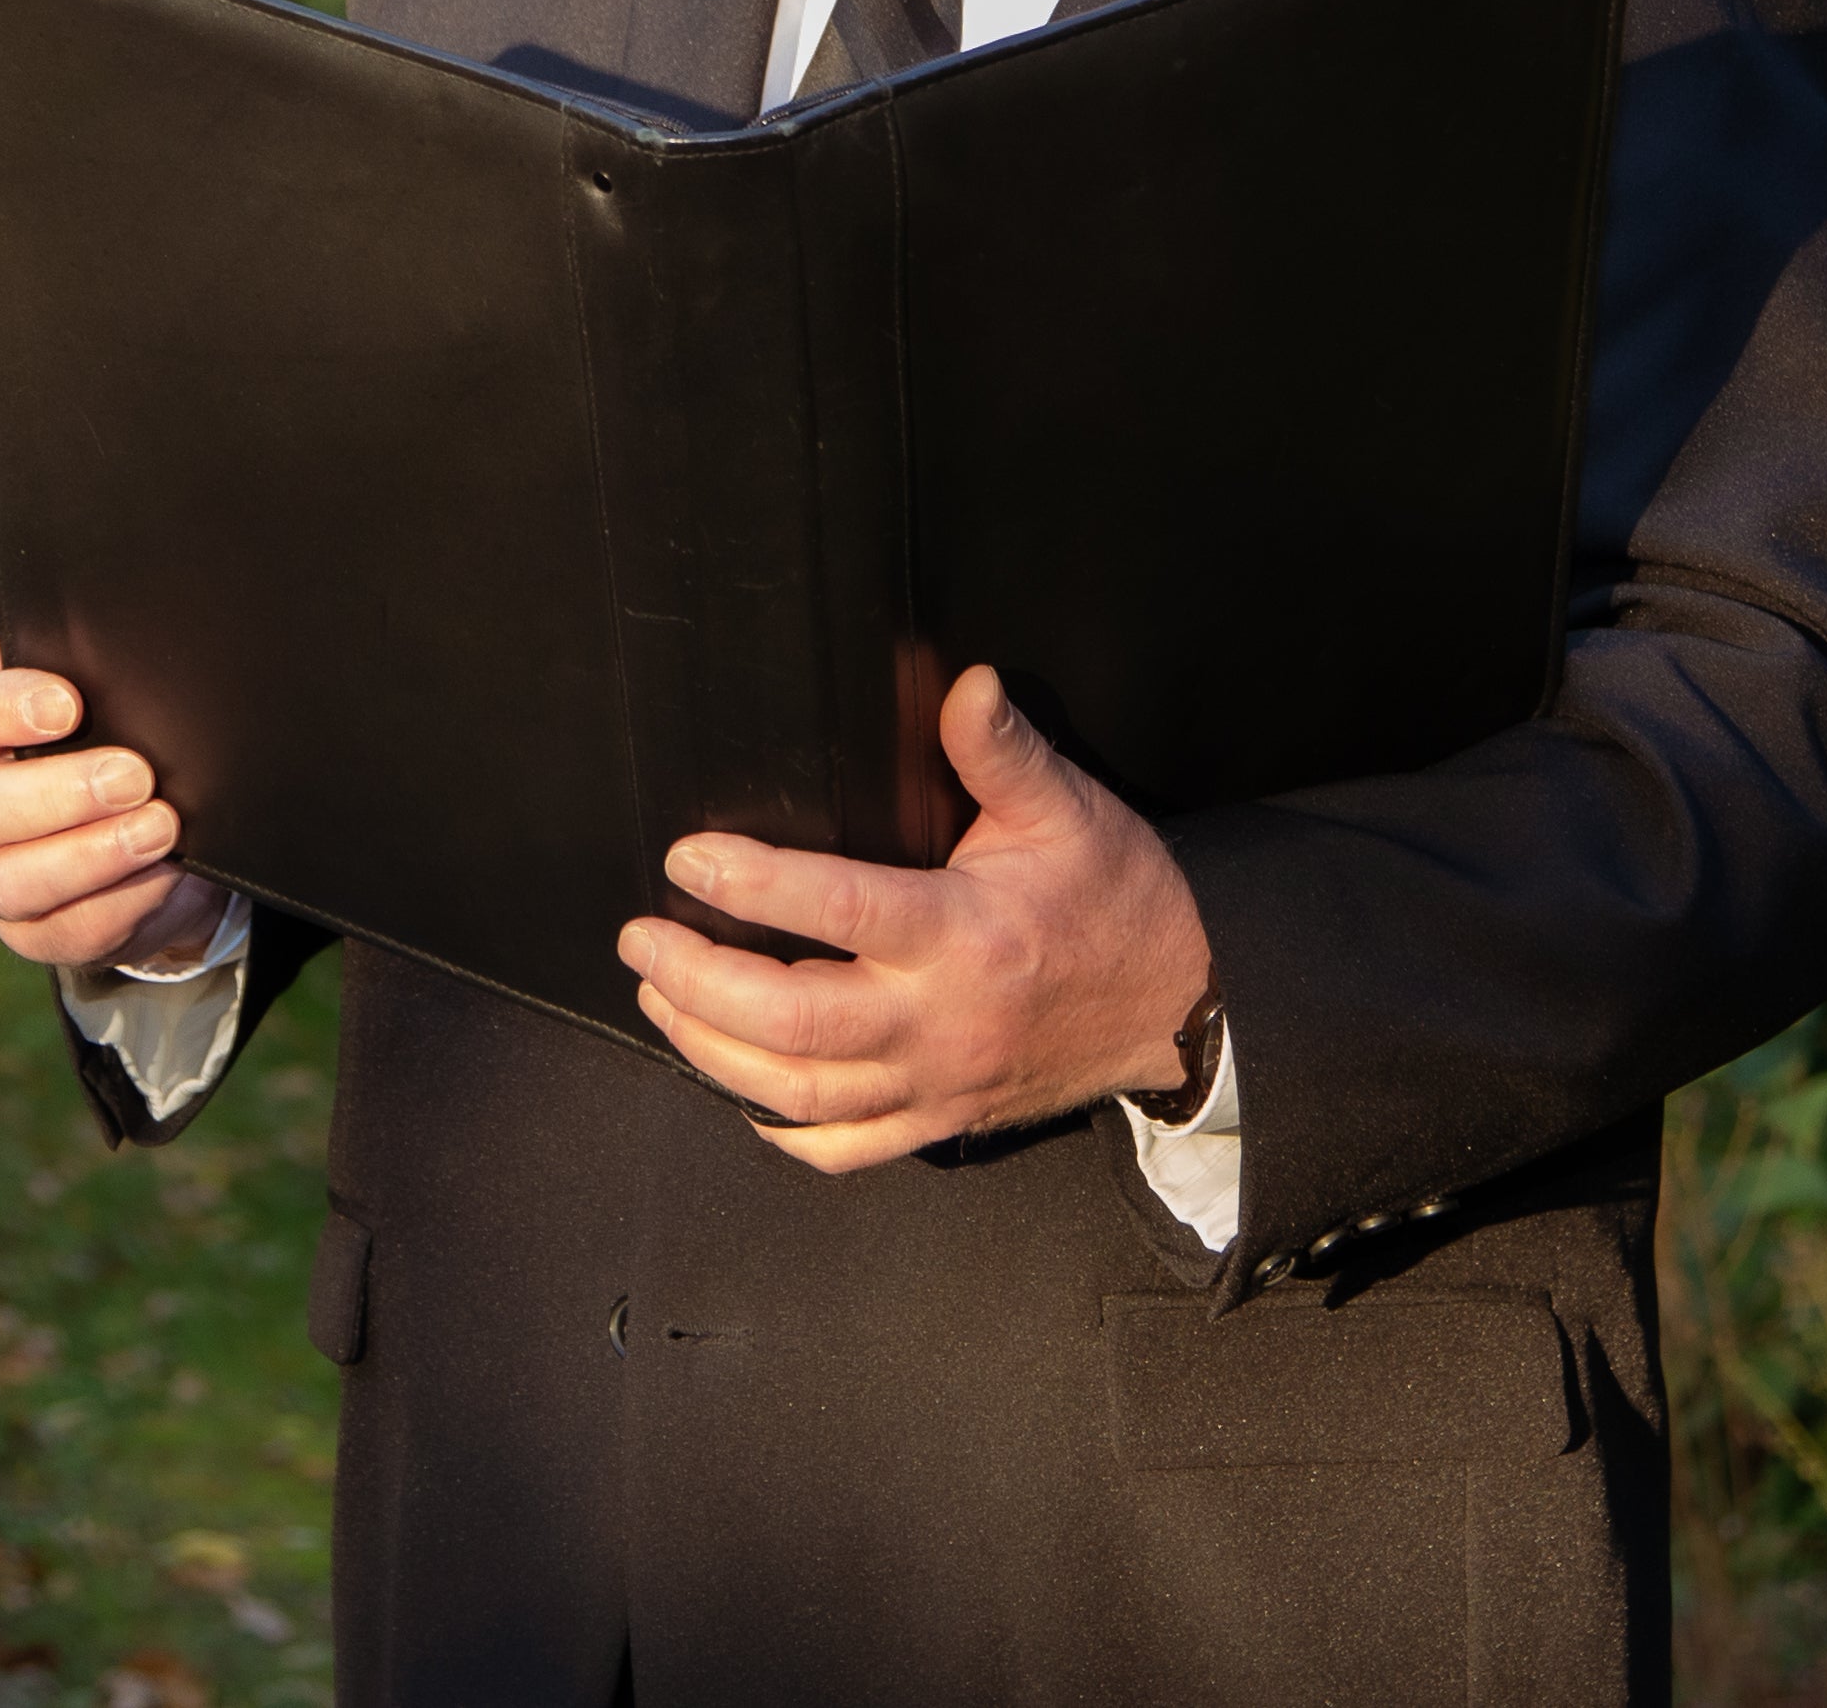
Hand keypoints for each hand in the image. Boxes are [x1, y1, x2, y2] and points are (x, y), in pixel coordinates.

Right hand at [0, 638, 233, 974]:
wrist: (158, 840)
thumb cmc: (119, 744)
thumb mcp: (106, 702)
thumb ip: (86, 667)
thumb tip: (90, 628)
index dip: (1, 709)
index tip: (68, 705)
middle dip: (58, 793)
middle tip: (135, 775)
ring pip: (13, 881)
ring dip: (91, 855)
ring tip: (161, 827)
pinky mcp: (34, 935)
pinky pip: (67, 932)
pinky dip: (121, 904)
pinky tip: (166, 876)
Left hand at [616, 663, 1211, 1172]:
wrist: (1186, 1006)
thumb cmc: (1119, 899)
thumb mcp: (1071, 811)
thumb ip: (1004, 750)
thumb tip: (964, 679)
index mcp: (965, 936)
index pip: (838, 910)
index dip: (753, 884)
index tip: (687, 858)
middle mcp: (940, 1021)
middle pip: (795, 1021)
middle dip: (699, 982)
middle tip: (640, 938)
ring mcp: (937, 1084)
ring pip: (801, 1091)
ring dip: (713, 1050)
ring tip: (659, 1000)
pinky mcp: (941, 1120)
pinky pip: (846, 1148)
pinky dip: (782, 1127)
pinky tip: (739, 1089)